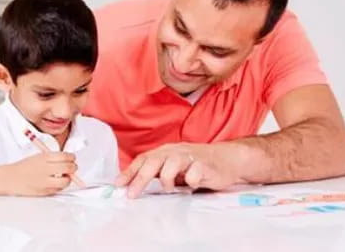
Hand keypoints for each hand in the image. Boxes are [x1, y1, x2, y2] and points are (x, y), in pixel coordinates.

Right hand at [5, 152, 77, 195]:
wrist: (10, 178)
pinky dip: (60, 186)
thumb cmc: (25, 166)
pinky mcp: (44, 191)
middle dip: (73, 167)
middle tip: (72, 167)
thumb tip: (70, 160)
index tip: (72, 158)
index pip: (65, 156)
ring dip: (68, 178)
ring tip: (64, 176)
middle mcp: (45, 169)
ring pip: (66, 181)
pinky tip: (55, 182)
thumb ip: (54, 158)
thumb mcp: (39, 157)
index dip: (72, 157)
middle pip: (68, 168)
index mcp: (44, 158)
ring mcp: (45, 181)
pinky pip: (59, 189)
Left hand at [116, 143, 253, 197]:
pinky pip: (195, 172)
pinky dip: (191, 180)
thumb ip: (156, 172)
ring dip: (166, 178)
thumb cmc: (196, 164)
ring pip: (172, 162)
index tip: (118, 184)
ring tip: (168, 189)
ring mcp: (191, 156)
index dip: (130, 171)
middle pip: (154, 161)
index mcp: (165, 151)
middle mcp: (175, 151)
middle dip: (141, 178)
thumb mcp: (173, 166)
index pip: (143, 159)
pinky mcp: (206, 165)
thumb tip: (132, 184)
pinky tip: (192, 185)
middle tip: (132, 193)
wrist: (226, 158)